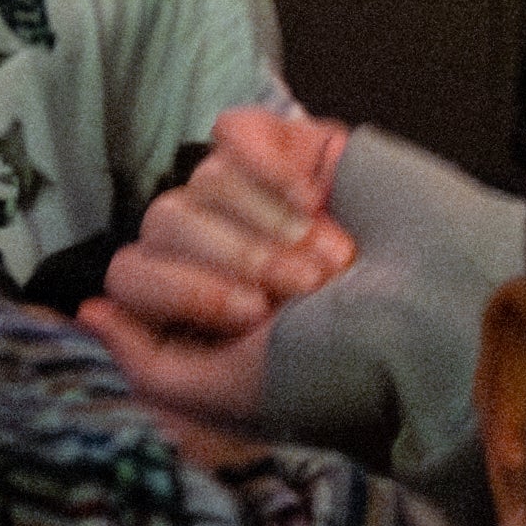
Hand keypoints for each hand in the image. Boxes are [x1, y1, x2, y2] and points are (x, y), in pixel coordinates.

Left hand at [78, 104, 357, 429]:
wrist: (438, 315)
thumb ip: (150, 365)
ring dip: (273, 227)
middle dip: (238, 259)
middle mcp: (218, 252)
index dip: (185, 290)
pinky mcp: (294, 149)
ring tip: (335, 260)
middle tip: (309, 291)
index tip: (255, 319)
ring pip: (201, 178)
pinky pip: (232, 131)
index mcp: (197, 315)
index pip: (129, 272)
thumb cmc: (346, 371)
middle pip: (163, 220)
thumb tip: (88, 311)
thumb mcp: (235, 394)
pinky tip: (316, 198)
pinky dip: (268, 167)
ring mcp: (255, 198)